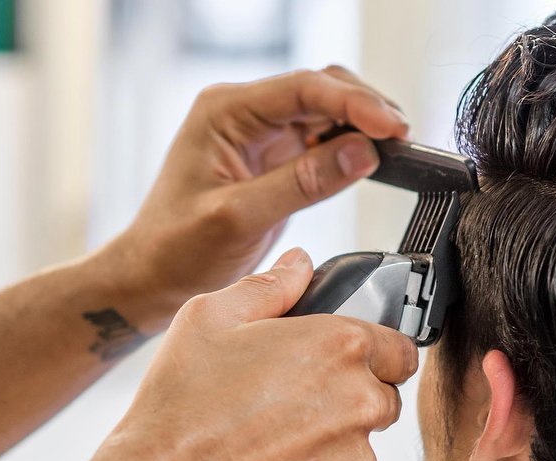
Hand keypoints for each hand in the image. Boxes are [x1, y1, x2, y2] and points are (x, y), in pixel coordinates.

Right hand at [71, 248, 418, 460]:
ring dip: (331, 444)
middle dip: (348, 399)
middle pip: (382, 398)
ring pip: (360, 447)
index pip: (400, 350)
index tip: (344, 365)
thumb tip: (301, 265)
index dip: (374, 355)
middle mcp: (361, 402)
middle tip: (290, 404)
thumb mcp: (210, 318)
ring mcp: (356, 460)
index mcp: (341, 346)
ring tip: (271, 443)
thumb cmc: (181, 403)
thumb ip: (269, 287)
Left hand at [99, 66, 409, 329]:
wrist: (152, 277)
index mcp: (225, 112)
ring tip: (395, 150)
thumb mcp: (240, 217)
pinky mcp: (272, 159)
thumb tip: (362, 154)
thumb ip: (303, 183)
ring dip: (360, 126)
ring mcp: (259, 135)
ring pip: (324, 112)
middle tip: (402, 139)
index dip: (354, 104)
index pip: (303, 88)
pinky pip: (319, 141)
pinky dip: (348, 149)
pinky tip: (369, 163)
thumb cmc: (176, 248)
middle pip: (319, 89)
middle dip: (364, 108)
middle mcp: (243, 113)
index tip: (392, 128)